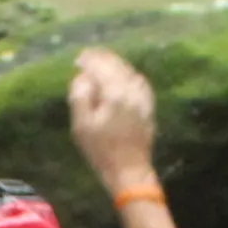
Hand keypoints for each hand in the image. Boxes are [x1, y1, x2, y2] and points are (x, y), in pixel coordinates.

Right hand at [67, 47, 155, 188]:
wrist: (129, 170)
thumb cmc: (101, 150)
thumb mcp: (81, 125)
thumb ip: (80, 96)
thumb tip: (84, 77)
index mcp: (115, 92)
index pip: (101, 66)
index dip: (89, 60)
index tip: (79, 59)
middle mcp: (132, 90)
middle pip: (117, 65)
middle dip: (103, 58)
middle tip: (89, 56)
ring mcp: (143, 98)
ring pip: (130, 71)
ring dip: (116, 64)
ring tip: (103, 63)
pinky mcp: (149, 107)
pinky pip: (139, 82)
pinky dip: (129, 75)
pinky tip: (123, 77)